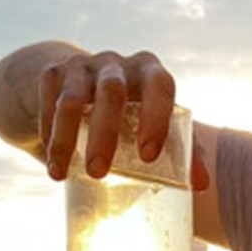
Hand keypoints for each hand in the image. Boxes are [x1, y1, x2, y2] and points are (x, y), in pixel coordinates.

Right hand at [39, 50, 209, 189]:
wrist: (80, 85)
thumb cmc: (130, 114)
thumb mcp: (155, 125)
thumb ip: (181, 151)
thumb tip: (202, 185)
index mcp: (150, 74)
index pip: (159, 85)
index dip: (155, 118)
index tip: (148, 157)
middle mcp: (117, 64)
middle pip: (112, 91)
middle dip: (104, 134)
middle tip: (98, 173)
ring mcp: (83, 66)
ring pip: (73, 99)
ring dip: (66, 139)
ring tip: (62, 175)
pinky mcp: (54, 74)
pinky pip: (49, 105)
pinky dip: (49, 137)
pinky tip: (52, 164)